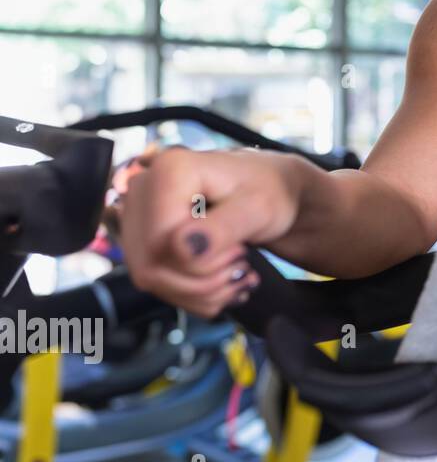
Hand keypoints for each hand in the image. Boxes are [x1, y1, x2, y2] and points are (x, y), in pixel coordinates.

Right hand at [116, 147, 304, 317]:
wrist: (272, 192)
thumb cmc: (269, 191)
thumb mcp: (259, 208)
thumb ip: (223, 228)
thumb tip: (180, 248)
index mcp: (170, 169)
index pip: (160, 240)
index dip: (199, 261)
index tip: (239, 251)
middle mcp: (143, 189)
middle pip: (150, 264)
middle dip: (202, 281)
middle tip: (240, 264)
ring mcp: (138, 215)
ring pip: (150, 278)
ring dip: (200, 290)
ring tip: (235, 272)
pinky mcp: (143, 238)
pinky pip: (155, 281)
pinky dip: (193, 292)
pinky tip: (221, 279)